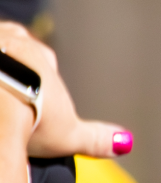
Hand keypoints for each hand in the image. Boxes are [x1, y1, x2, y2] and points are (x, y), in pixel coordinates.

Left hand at [0, 22, 131, 158]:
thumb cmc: (31, 120)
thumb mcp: (69, 134)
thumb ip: (98, 138)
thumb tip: (125, 143)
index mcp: (38, 55)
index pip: (40, 60)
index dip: (39, 81)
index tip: (33, 101)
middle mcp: (8, 40)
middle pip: (10, 50)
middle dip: (10, 70)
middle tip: (8, 95)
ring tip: (0, 92)